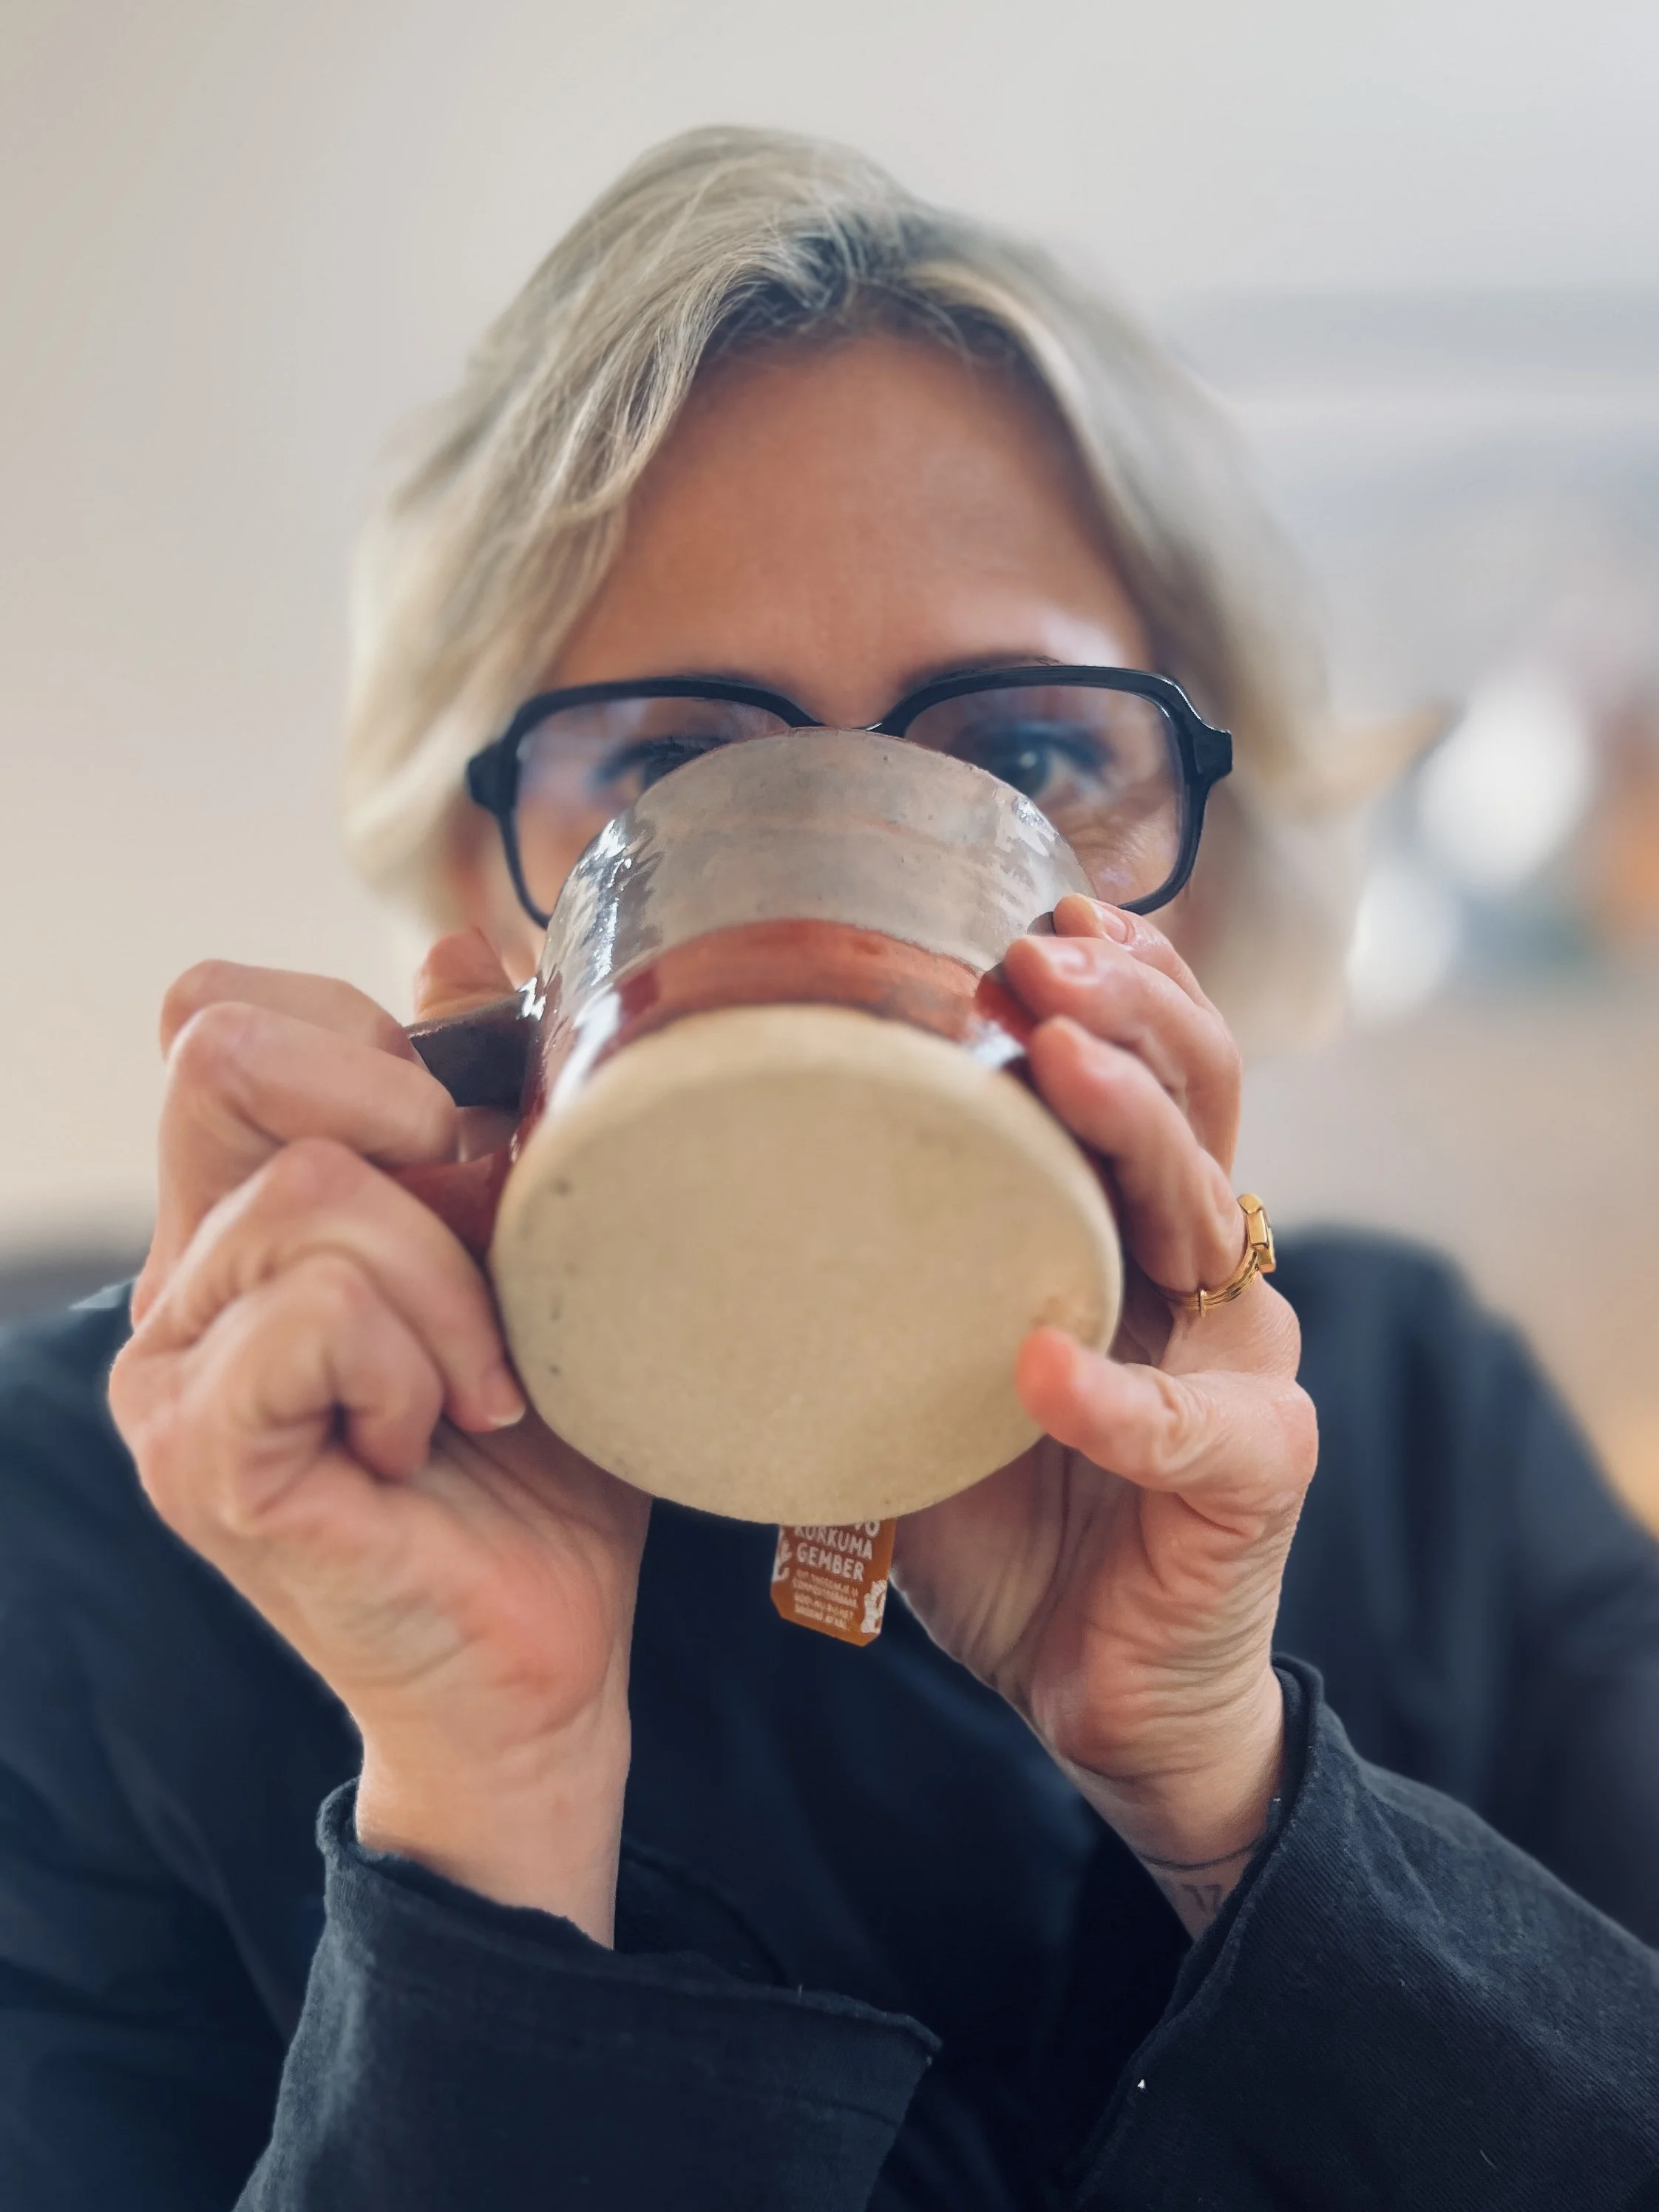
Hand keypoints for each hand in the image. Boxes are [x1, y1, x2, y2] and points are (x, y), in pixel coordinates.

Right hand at [109, 931, 647, 1941]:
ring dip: (447, 1278)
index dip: (358, 1029)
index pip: (220, 1020)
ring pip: (309, 1190)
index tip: (474, 1138)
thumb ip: (476, 1111)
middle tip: (483, 1218)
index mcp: (243, 1220)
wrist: (540, 1662)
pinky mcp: (200, 1455)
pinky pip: (316, 1311)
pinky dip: (417, 1357)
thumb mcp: (530, 1256)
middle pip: (220, 1053)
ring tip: (486, 1385)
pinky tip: (439, 1434)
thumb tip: (459, 948)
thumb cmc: (541, 1469)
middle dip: (393, 1101)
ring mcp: (172, 1371)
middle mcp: (182, 1284)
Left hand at [892, 896, 1315, 1934]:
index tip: (1037, 905)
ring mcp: (1241, 1365)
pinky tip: (1041, 1368)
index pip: (1154, 1069)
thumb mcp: (920, 1371)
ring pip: (1210, 1214)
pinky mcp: (1254, 1470)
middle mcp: (1202, 1276)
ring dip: (1132, 1131)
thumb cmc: (1010, 1515)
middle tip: (1034, 950)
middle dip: (1125, 1007)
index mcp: (1131, 1233)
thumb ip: (873, 1281)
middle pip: (1201, 1098)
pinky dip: (1111, 1394)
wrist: (1100, 1688)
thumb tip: (701, 1185)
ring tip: (1052, 1060)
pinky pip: (1188, 1420)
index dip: (1119, 977)